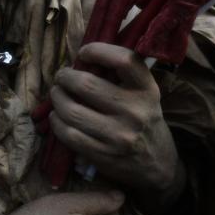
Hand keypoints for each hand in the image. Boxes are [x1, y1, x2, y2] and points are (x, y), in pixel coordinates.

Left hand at [49, 42, 181, 197]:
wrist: (158, 164)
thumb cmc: (144, 120)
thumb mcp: (145, 93)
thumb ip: (120, 74)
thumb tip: (79, 53)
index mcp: (147, 90)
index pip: (123, 60)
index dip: (97, 50)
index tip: (83, 53)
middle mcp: (135, 111)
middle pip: (86, 84)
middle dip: (65, 77)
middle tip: (62, 77)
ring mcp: (118, 135)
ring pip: (71, 110)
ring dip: (57, 99)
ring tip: (57, 95)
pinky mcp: (103, 155)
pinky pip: (68, 134)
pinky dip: (56, 122)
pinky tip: (57, 117)